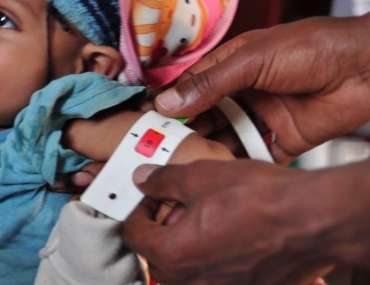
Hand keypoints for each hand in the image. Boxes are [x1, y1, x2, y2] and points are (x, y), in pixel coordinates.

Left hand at [122, 159, 369, 284]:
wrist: (315, 219)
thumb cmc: (261, 199)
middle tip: (173, 209)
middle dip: (159, 233)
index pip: (135, 236)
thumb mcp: (200, 176)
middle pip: (157, 260)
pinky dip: (213, 262)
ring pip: (186, 274)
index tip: (146, 199)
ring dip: (185, 250)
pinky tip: (227, 238)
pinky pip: (217, 280)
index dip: (136, 211)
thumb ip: (163, 180)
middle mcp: (195, 283)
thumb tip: (143, 179)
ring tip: (203, 222)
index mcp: (175, 254)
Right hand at [154, 14, 369, 162]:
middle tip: (158, 148)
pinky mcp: (281, 141)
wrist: (367, 69)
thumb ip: (210, 82)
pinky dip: (235, 164)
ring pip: (223, 138)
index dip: (169, 103)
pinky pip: (251, 156)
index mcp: (231, 66)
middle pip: (203, 116)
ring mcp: (260, 118)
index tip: (146, 121)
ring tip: (181, 163)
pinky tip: (217, 172)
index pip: (190, 86)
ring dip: (206, 149)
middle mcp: (242, 93)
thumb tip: (168, 101)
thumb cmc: (314, 48)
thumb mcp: (252, 59)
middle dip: (183, 130)